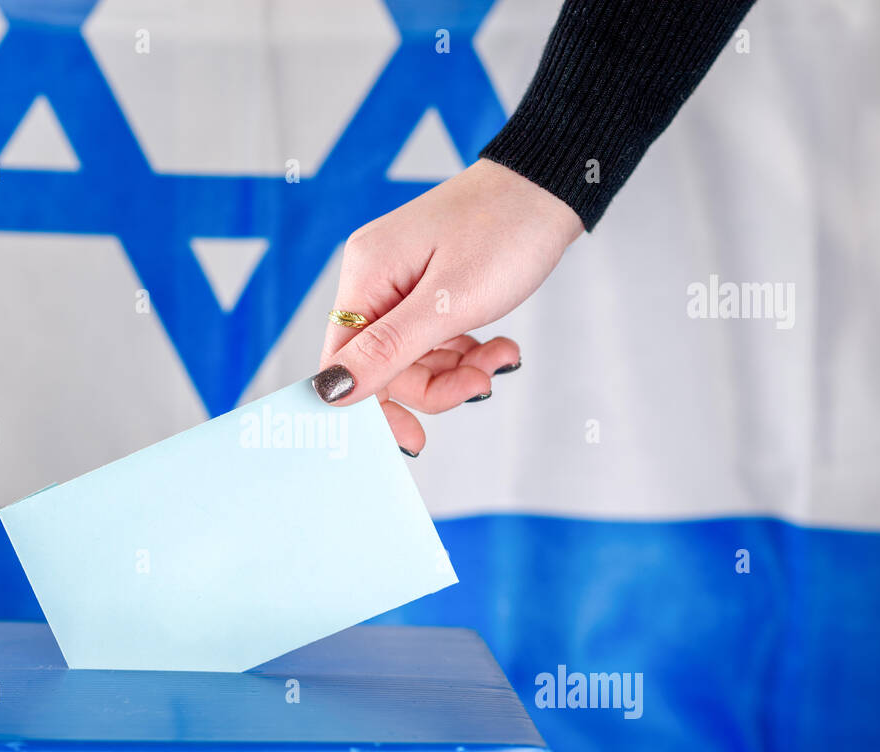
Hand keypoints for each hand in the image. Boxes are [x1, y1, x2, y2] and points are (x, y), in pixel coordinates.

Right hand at [315, 158, 583, 454]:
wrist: (551, 185)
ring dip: (457, 370)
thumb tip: (328, 392)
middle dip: (432, 386)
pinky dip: (466, 351)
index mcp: (366, 276)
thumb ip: (387, 350)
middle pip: (382, 366)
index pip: (344, 363)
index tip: (414, 439)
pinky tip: (498, 347)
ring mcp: (401, 282)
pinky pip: (434, 339)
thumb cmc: (505, 230)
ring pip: (413, 358)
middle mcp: (374, 278)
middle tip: (480, 384)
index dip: (373, 407)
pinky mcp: (428, 286)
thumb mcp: (448, 303)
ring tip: (500, 357)